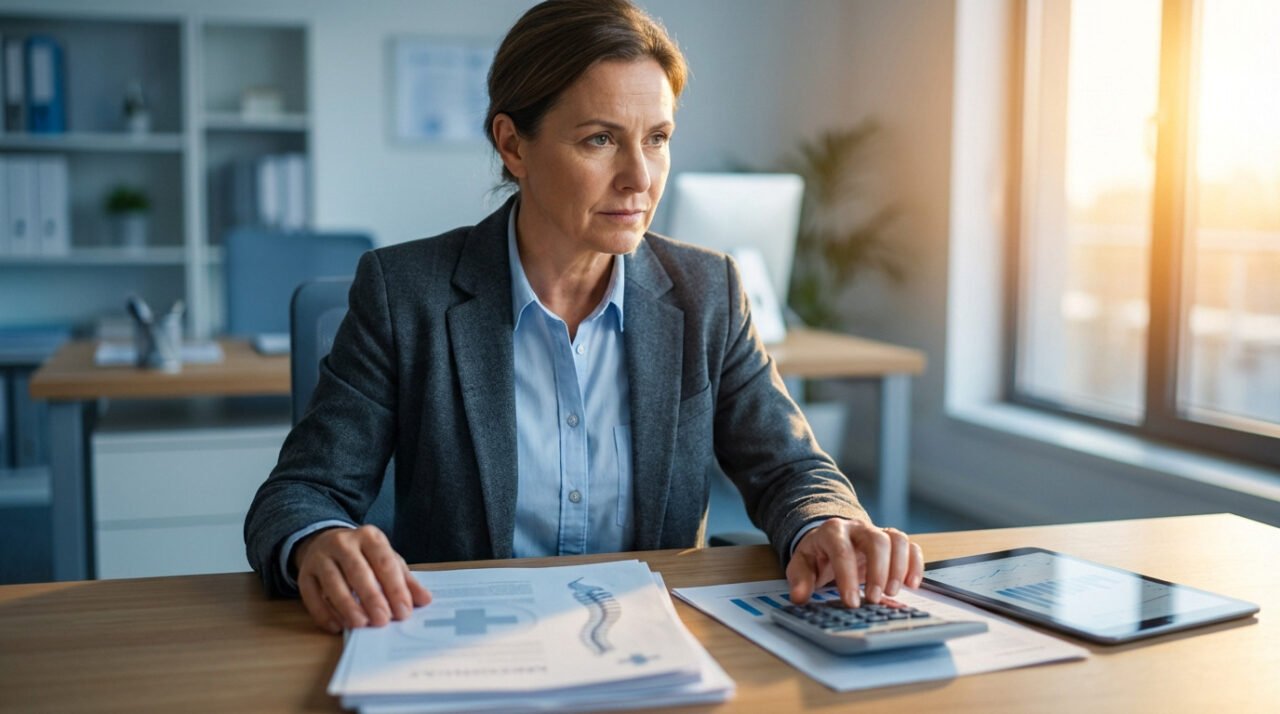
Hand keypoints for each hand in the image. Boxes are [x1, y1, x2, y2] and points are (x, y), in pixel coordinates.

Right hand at [293, 525, 431, 633]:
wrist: (325, 543)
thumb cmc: (364, 556)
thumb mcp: (387, 561)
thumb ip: (405, 580)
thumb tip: (425, 600)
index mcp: (369, 537)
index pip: (384, 562)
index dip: (394, 588)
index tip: (403, 611)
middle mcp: (343, 543)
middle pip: (358, 571)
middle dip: (371, 597)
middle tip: (382, 620)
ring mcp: (321, 557)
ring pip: (333, 582)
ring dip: (347, 605)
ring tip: (361, 624)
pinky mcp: (304, 573)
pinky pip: (311, 595)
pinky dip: (324, 613)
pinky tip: (337, 626)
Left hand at [785, 518, 923, 607]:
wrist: (830, 540)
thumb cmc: (818, 555)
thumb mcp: (801, 565)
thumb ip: (800, 579)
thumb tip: (799, 597)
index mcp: (832, 531)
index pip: (842, 550)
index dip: (848, 577)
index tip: (852, 602)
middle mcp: (858, 528)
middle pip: (876, 540)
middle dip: (878, 571)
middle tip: (875, 599)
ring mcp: (878, 532)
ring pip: (897, 540)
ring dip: (899, 568)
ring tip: (892, 593)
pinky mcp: (893, 541)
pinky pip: (911, 546)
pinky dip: (915, 564)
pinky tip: (911, 585)